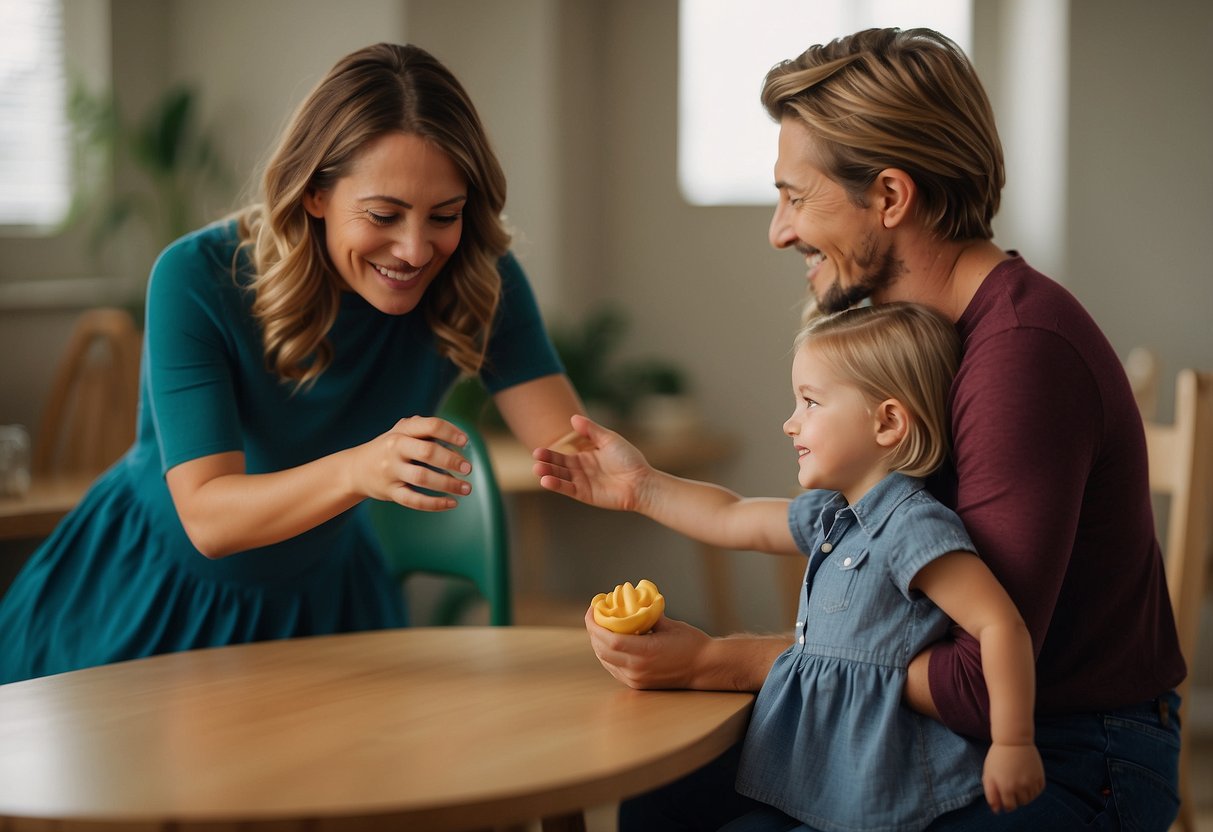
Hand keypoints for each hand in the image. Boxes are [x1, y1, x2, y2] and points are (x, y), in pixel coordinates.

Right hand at [350, 416, 471, 509]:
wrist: (356, 468)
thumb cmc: (391, 448)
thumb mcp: (403, 432)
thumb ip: (428, 432)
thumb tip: (460, 442)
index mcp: (403, 430)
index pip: (431, 425)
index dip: (451, 432)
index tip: (465, 441)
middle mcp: (395, 448)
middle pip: (427, 452)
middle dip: (451, 460)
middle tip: (467, 468)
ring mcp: (391, 471)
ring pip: (422, 478)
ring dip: (448, 484)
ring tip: (466, 488)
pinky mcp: (390, 491)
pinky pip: (414, 500)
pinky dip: (435, 503)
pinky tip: (451, 502)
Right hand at [532, 415, 653, 511]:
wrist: (641, 481)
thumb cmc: (629, 459)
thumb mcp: (609, 439)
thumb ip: (591, 430)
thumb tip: (573, 418)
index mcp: (585, 456)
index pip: (563, 454)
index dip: (550, 453)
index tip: (537, 451)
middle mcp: (581, 469)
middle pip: (558, 465)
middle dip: (546, 462)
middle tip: (536, 457)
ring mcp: (582, 482)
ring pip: (560, 477)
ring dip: (548, 474)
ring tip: (537, 469)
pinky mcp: (585, 494)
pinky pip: (568, 489)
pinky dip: (557, 485)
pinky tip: (546, 481)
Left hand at [584, 606, 710, 688]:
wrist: (706, 668)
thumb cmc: (692, 643)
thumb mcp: (668, 624)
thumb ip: (646, 616)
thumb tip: (630, 603)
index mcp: (646, 652)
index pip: (610, 641)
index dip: (596, 625)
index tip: (592, 609)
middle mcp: (638, 669)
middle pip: (603, 651)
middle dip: (593, 632)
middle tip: (593, 614)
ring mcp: (637, 679)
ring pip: (606, 661)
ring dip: (598, 643)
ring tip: (599, 626)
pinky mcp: (638, 684)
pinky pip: (614, 669)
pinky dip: (608, 654)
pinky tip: (609, 642)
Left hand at [982, 742, 1044, 812]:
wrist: (1013, 740)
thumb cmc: (997, 757)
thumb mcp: (988, 774)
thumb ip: (991, 794)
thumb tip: (997, 811)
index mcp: (1005, 788)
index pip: (1010, 807)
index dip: (1006, 803)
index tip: (1004, 795)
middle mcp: (1020, 787)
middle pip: (1021, 803)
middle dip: (1015, 798)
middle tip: (1011, 785)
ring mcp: (1031, 782)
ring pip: (1031, 798)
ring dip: (1025, 794)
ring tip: (1018, 781)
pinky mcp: (1040, 777)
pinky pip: (1039, 790)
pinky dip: (1034, 788)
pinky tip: (1027, 778)